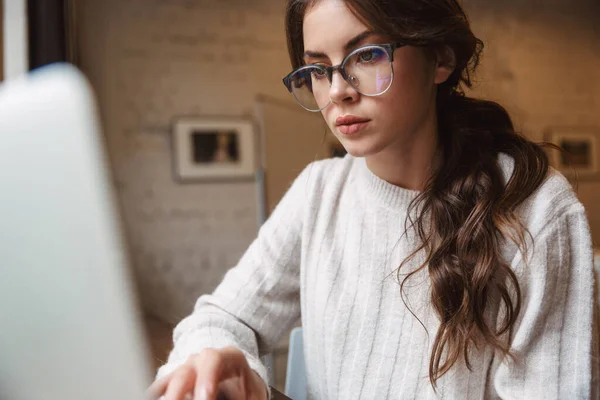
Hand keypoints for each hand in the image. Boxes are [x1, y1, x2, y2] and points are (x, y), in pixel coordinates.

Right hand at [147, 347, 267, 399]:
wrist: (241, 382)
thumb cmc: (247, 389)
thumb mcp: (253, 393)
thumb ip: (244, 397)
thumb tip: (239, 397)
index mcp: (228, 357)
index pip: (215, 360)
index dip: (207, 378)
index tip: (205, 398)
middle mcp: (203, 360)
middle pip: (187, 370)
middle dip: (181, 391)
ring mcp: (187, 370)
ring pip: (171, 380)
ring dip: (168, 395)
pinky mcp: (175, 383)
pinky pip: (161, 388)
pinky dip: (157, 394)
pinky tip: (151, 398)